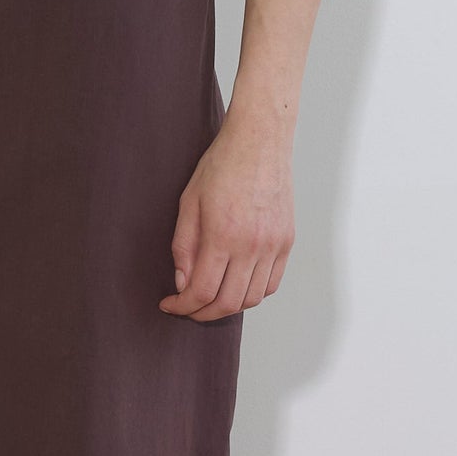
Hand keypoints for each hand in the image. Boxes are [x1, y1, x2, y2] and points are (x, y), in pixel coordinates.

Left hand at [159, 120, 292, 320]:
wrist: (259, 142)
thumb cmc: (221, 166)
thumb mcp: (188, 203)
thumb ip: (183, 247)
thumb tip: (183, 283)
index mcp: (223, 235)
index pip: (201, 291)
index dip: (182, 306)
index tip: (170, 304)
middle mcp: (252, 245)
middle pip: (228, 303)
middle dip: (202, 313)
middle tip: (187, 308)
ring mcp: (273, 245)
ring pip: (252, 299)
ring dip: (228, 307)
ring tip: (210, 298)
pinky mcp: (287, 241)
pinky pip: (271, 283)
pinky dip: (253, 293)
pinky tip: (236, 285)